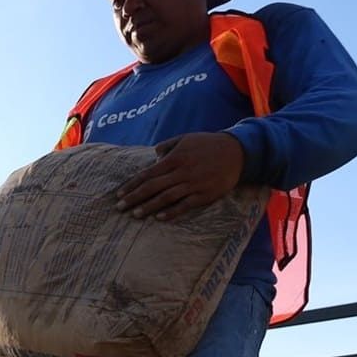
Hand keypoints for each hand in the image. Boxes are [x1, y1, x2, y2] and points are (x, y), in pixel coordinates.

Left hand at [116, 132, 247, 221]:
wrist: (237, 152)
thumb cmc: (208, 144)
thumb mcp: (186, 138)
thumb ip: (168, 145)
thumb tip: (154, 154)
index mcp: (175, 158)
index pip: (148, 174)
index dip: (132, 185)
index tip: (119, 194)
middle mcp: (182, 172)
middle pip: (153, 187)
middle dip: (134, 198)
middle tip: (120, 208)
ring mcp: (193, 184)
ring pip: (166, 198)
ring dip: (149, 207)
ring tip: (135, 214)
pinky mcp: (205, 195)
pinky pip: (185, 205)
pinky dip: (172, 212)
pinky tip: (159, 218)